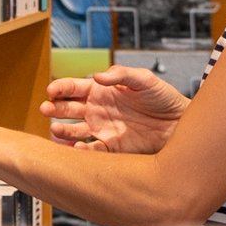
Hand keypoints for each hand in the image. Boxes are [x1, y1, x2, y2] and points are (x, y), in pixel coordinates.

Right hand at [39, 63, 187, 153]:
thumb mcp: (145, 79)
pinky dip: (81, 151)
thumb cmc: (163, 98)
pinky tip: (76, 147)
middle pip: (68, 109)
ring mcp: (103, 129)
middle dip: (54, 108)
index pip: (74, 88)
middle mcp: (98, 110)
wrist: (179, 123)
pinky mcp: (111, 148)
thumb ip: (121, 75)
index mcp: (103, 91)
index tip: (51, 90)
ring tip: (55, 130)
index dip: (60, 88)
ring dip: (62, 130)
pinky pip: (91, 151)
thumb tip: (98, 76)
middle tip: (46, 109)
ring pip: (74, 131)